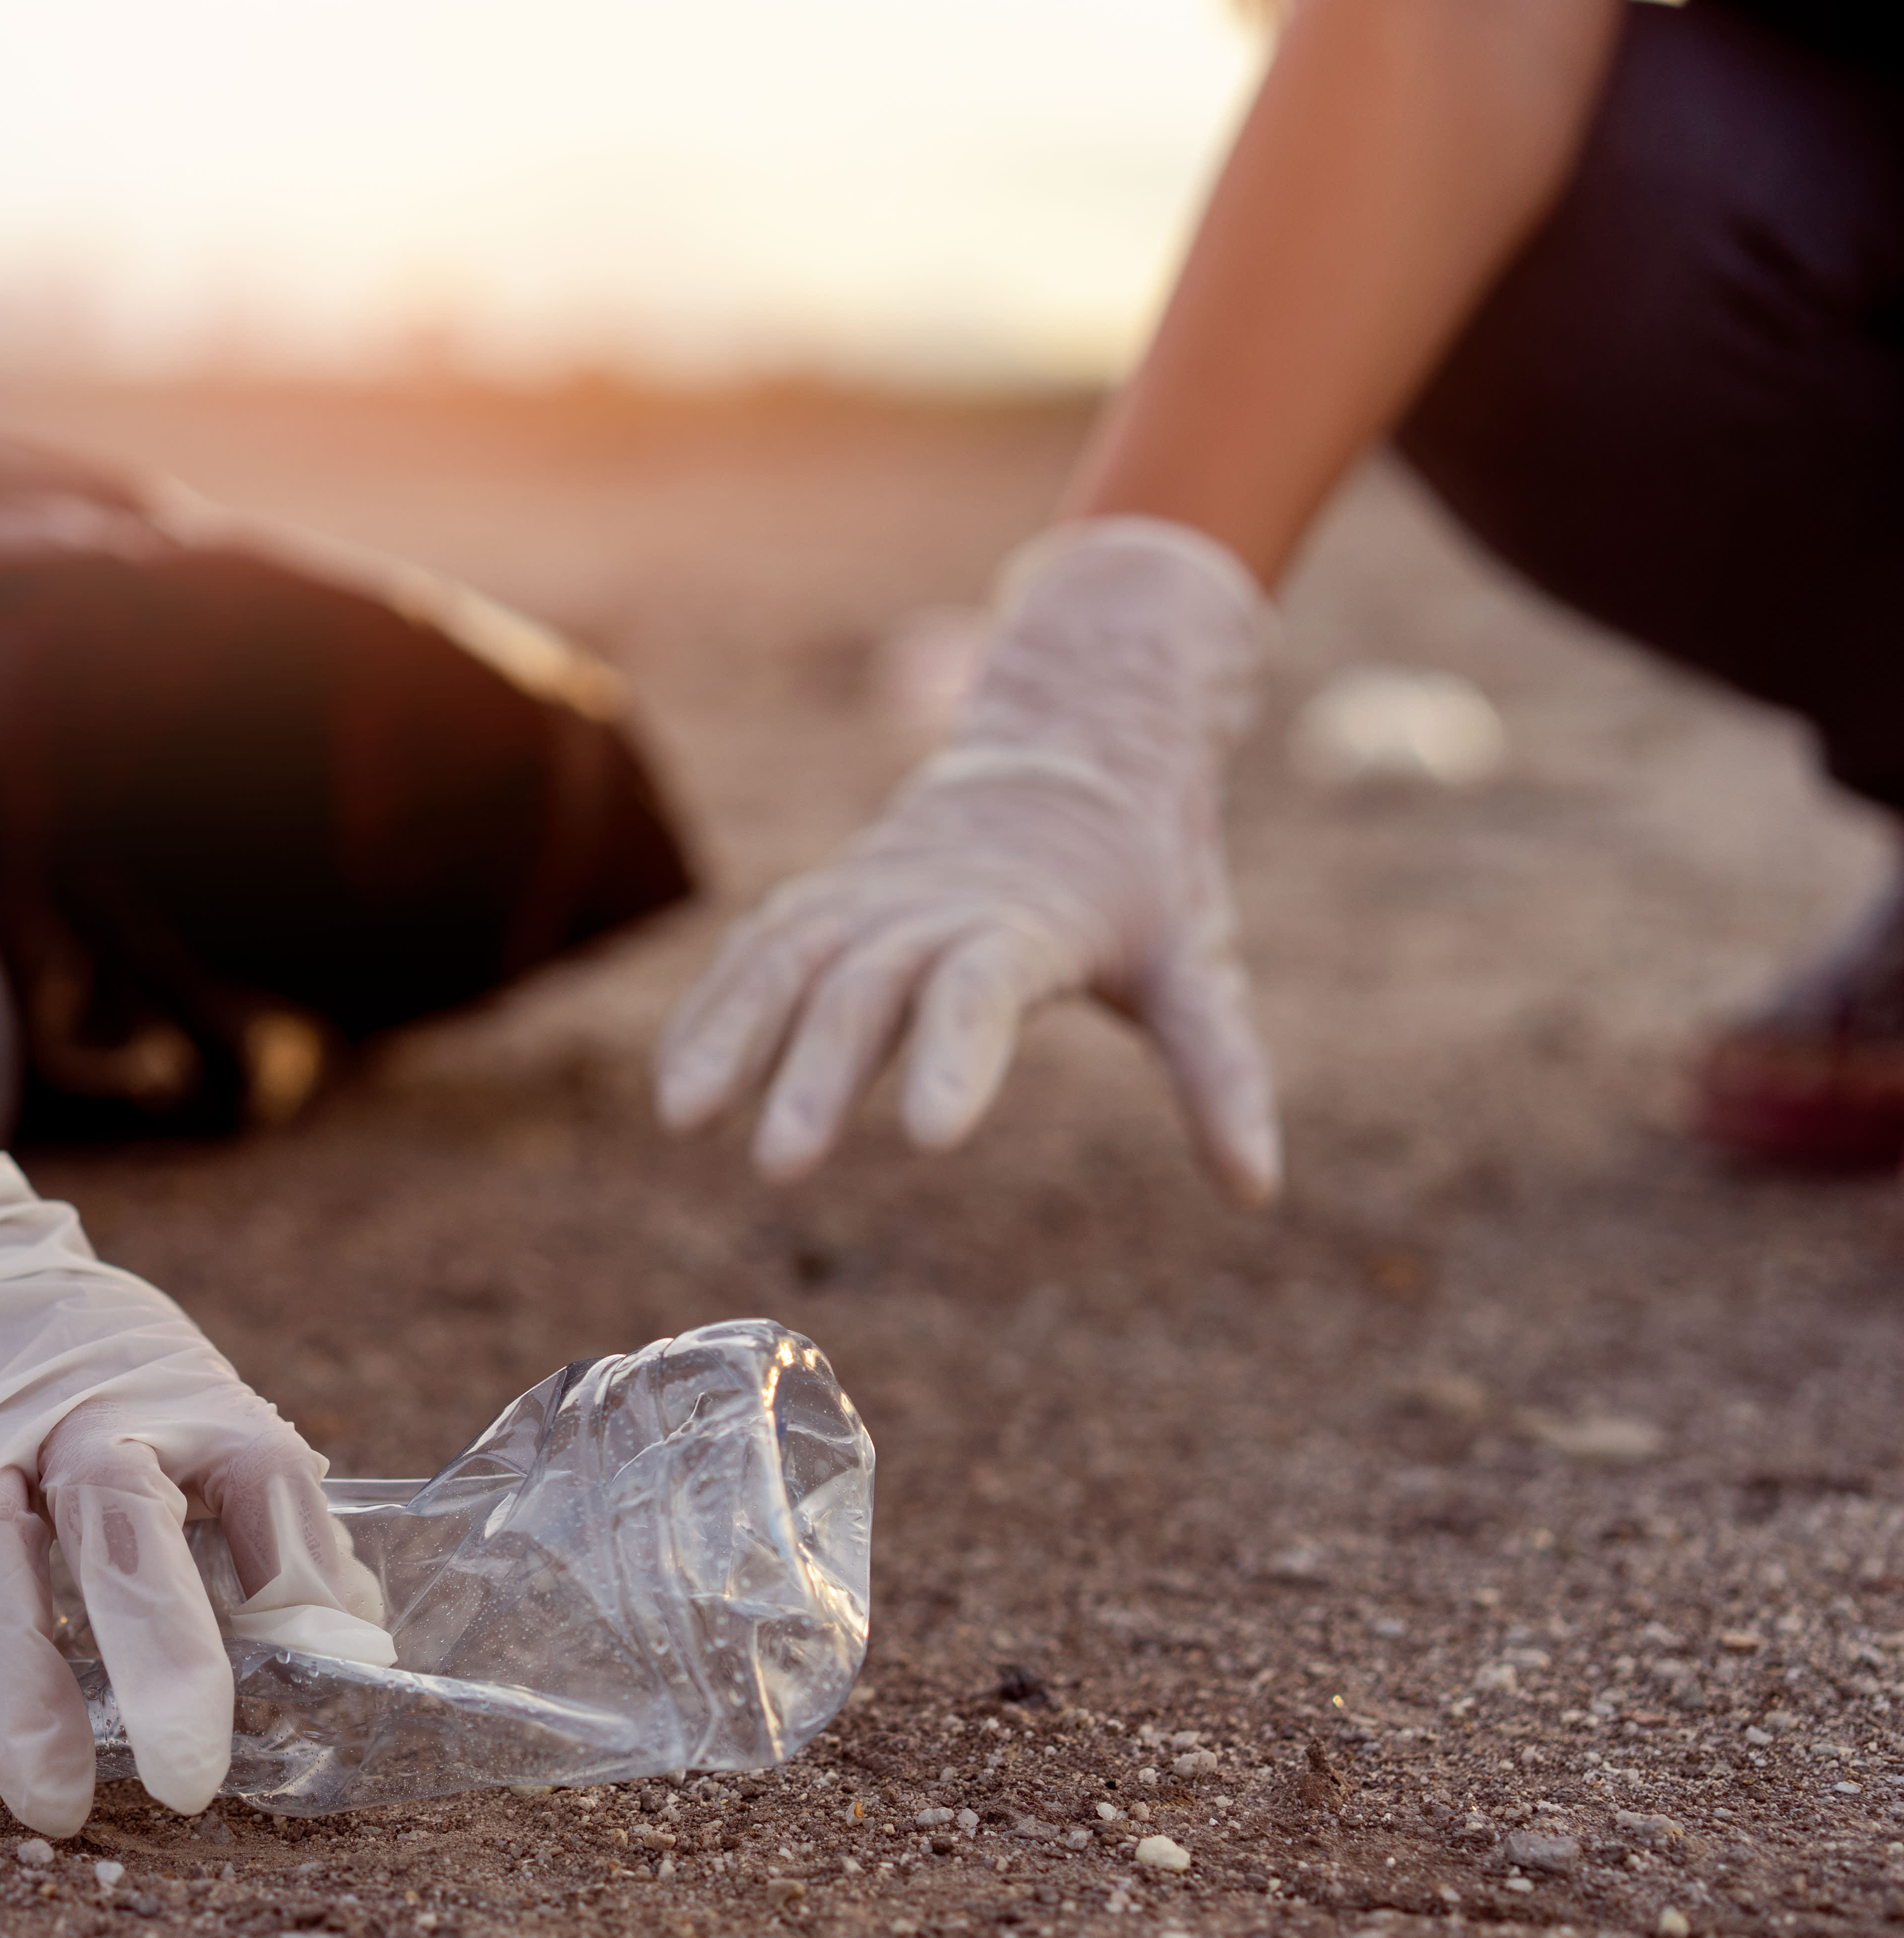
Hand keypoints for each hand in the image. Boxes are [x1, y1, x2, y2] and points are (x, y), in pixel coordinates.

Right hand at [0, 1153, 391, 1837]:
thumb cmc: (87, 1374)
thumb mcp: (189, 1408)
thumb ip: (261, 1520)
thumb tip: (352, 1648)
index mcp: (175, 1394)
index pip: (257, 1471)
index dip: (296, 1576)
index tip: (316, 1688)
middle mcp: (68, 1406)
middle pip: (115, 1511)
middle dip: (154, 1645)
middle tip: (186, 1778)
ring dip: (15, 1685)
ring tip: (52, 1801)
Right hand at [655, 516, 1282, 1202]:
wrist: (1072, 747)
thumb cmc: (1141, 880)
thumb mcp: (1191, 964)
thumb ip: (1220, 1073)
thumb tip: (1258, 1190)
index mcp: (1025, 924)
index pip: (980, 990)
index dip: (954, 1059)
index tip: (931, 1141)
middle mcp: (932, 906)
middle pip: (863, 989)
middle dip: (817, 1076)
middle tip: (782, 1168)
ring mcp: (867, 897)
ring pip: (786, 962)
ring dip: (733, 1037)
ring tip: (686, 1122)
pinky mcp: (827, 900)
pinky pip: (755, 952)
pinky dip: (712, 1011)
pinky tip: (679, 1088)